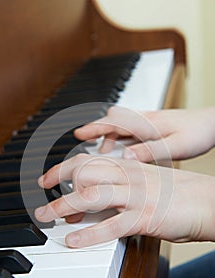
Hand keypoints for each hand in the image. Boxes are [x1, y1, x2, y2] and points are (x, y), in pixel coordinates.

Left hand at [35, 154, 214, 247]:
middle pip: (82, 174)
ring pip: (90, 195)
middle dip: (56, 187)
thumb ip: (119, 185)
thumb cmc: (176, 192)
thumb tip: (93, 198)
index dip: (61, 168)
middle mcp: (128, 176)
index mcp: (128, 166)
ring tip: (47, 218)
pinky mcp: (144, 217)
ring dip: (63, 207)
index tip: (46, 179)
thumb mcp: (144, 181)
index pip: (86, 160)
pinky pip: (111, 225)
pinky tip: (74, 241)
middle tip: (42, 205)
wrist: (206, 201)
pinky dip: (89, 234)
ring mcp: (136, 195)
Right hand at [74, 106, 214, 161]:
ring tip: (103, 151)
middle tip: (85, 141)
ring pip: (121, 124)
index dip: (94, 128)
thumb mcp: (175, 146)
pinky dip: (121, 137)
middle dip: (97, 129)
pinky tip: (124, 149)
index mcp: (147, 123)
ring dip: (109, 135)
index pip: (114, 121)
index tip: (78, 133)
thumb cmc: (198, 133)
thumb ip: (149, 151)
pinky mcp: (154, 125)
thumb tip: (124, 156)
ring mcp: (149, 121)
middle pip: (113, 120)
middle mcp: (145, 119)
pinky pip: (131, 129)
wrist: (213, 123)